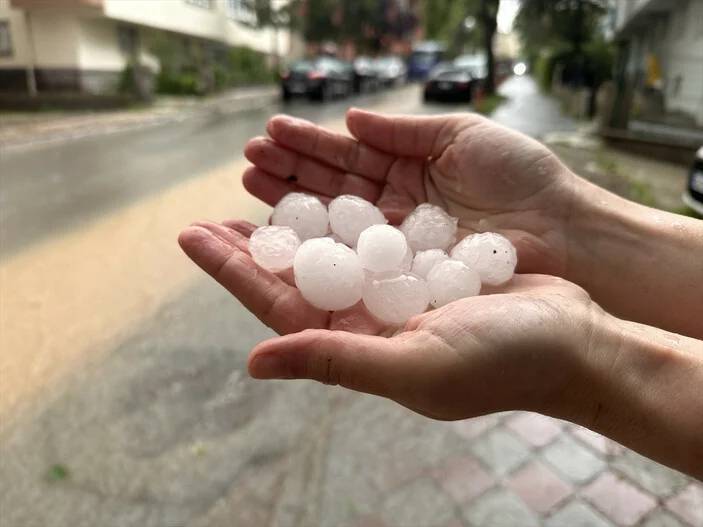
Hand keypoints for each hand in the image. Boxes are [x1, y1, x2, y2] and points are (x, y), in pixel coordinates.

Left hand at [178, 219, 600, 420]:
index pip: (277, 302)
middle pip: (295, 270)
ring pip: (329, 243)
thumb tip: (252, 363)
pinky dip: (344, 203)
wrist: (574, 336)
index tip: (192, 234)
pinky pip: (372, 226)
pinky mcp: (425, 260)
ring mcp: (396, 286)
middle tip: (210, 209)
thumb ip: (333, 359)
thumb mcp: (412, 365)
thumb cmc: (500, 361)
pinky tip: (324, 183)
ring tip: (259, 181)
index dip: (232, 268)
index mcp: (356, 342)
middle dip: (251, 240)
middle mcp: (368, 315)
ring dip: (293, 213)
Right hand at [242, 109, 576, 276]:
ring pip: (332, 226)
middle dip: (287, 176)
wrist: (564, 233)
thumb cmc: (522, 180)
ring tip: (249, 186)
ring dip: (291, 206)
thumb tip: (352, 121)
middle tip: (246, 163)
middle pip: (330, 193)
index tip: (267, 136)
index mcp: (407, 173)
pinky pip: (350, 263)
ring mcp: (393, 247)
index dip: (307, 148)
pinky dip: (316, 249)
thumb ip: (404, 132)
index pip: (345, 159)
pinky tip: (282, 234)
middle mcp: (393, 212)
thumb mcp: (461, 138)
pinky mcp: (399, 280)